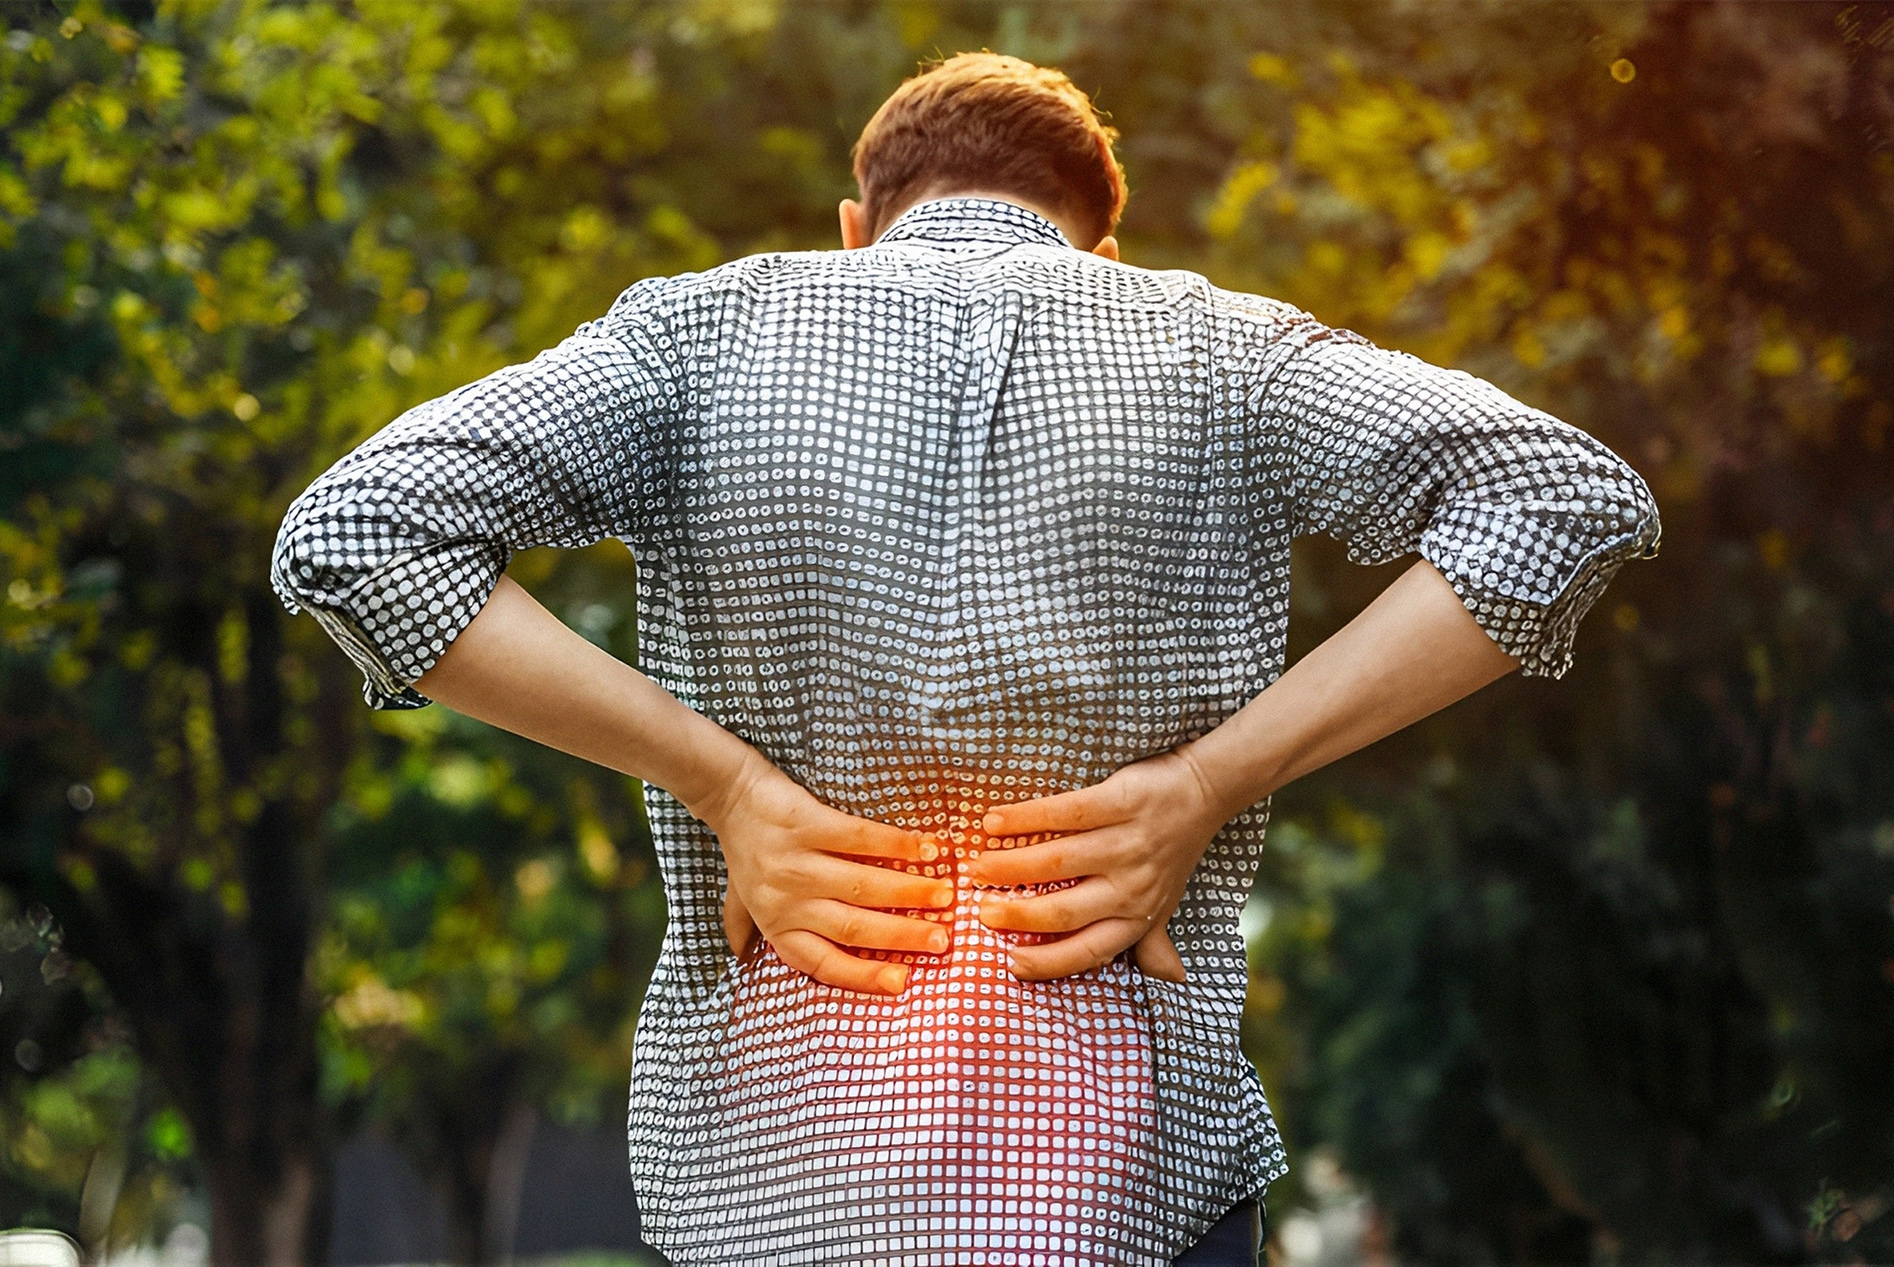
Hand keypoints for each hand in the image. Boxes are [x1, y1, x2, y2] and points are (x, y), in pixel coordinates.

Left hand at [690, 751, 953, 995]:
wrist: (729, 793)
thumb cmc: (743, 851)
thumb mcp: (739, 899)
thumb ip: (747, 930)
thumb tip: (744, 963)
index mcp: (776, 926)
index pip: (824, 963)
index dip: (864, 977)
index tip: (904, 981)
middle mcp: (786, 901)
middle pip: (853, 928)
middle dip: (903, 935)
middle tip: (942, 938)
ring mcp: (796, 862)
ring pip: (862, 886)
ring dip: (909, 892)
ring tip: (945, 894)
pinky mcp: (805, 823)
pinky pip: (858, 838)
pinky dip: (895, 844)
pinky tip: (925, 848)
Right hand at [970, 748, 1233, 982]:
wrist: (1202, 793)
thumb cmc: (1174, 854)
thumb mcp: (1165, 903)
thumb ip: (1151, 941)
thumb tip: (1168, 981)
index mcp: (1137, 916)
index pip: (1089, 952)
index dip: (1047, 963)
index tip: (1010, 963)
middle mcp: (1132, 886)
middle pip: (1063, 911)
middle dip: (1017, 916)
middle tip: (982, 911)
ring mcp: (1127, 843)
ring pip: (1058, 861)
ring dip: (1011, 866)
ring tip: (978, 867)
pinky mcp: (1121, 800)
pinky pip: (1066, 812)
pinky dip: (1025, 818)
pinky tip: (995, 822)